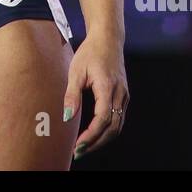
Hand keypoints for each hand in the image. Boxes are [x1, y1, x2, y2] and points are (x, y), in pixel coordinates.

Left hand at [63, 34, 128, 160]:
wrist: (107, 39)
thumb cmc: (90, 53)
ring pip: (118, 126)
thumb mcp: (76, 71)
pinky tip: (95, 134)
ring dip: (103, 139)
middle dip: (97, 143)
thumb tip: (67, 117)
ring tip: (85, 146)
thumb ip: (72, 95)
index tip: (78, 145)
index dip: (91, 136)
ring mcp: (124, 96)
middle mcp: (120, 94)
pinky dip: (108, 130)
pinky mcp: (124, 96)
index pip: (102, 119)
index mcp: (108, 87)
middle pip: (113, 128)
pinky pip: (119, 119)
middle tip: (79, 151)